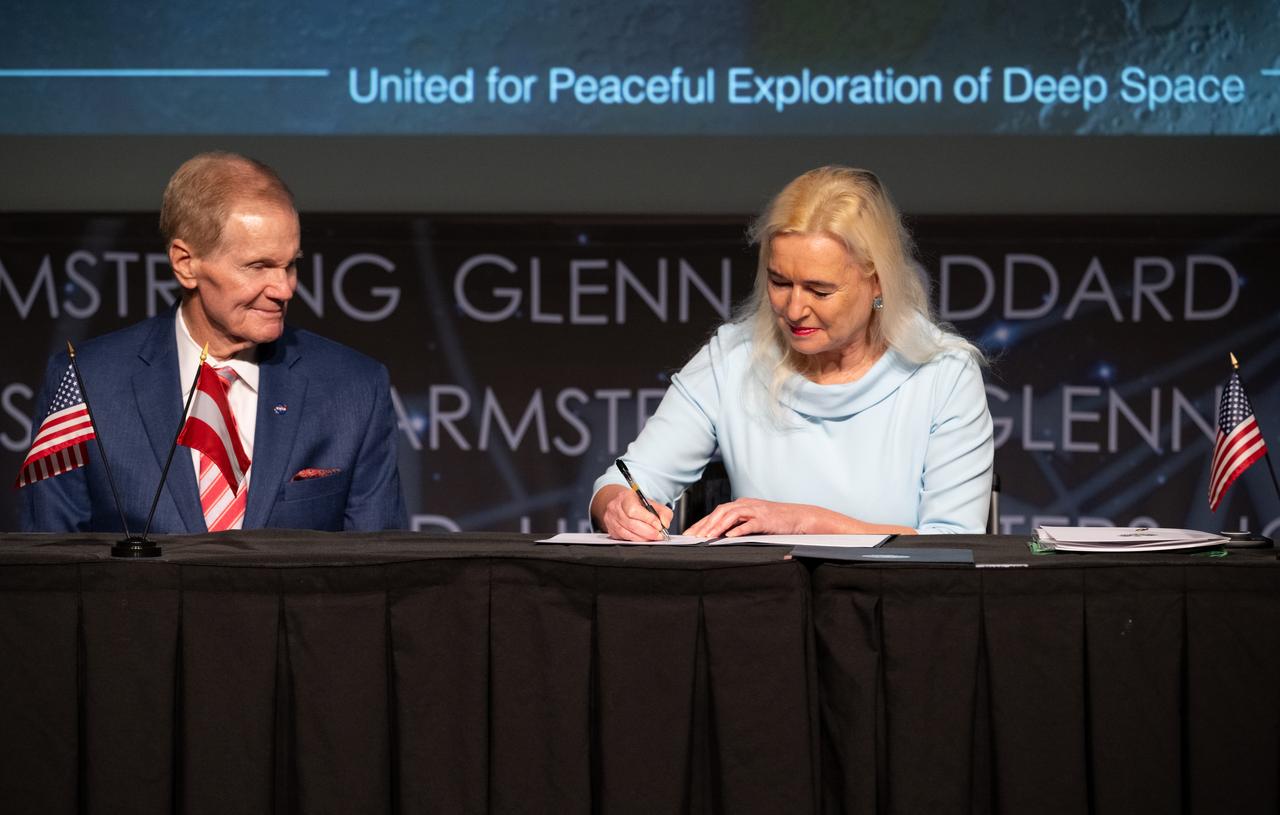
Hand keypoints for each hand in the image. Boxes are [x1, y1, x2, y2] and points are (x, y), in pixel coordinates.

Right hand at [594, 485, 673, 541]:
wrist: (621, 504)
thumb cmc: (636, 503)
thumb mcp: (652, 503)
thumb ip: (663, 512)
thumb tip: (665, 523)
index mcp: (625, 497)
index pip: (634, 510)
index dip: (648, 519)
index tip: (659, 525)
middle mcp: (615, 508)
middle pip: (631, 524)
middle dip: (648, 531)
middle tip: (659, 535)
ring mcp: (611, 520)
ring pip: (627, 533)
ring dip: (643, 538)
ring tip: (653, 537)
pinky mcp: (611, 530)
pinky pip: (625, 538)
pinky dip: (637, 540)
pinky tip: (644, 538)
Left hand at [684, 498, 815, 537]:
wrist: (797, 516)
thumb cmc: (775, 520)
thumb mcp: (752, 520)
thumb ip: (737, 525)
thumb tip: (719, 535)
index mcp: (740, 505)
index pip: (716, 513)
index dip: (702, 522)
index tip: (690, 533)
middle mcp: (745, 505)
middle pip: (720, 512)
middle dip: (705, 524)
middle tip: (693, 537)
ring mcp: (755, 510)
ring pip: (731, 516)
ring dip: (717, 527)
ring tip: (707, 537)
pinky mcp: (765, 519)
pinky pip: (749, 524)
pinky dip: (739, 530)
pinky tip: (730, 537)